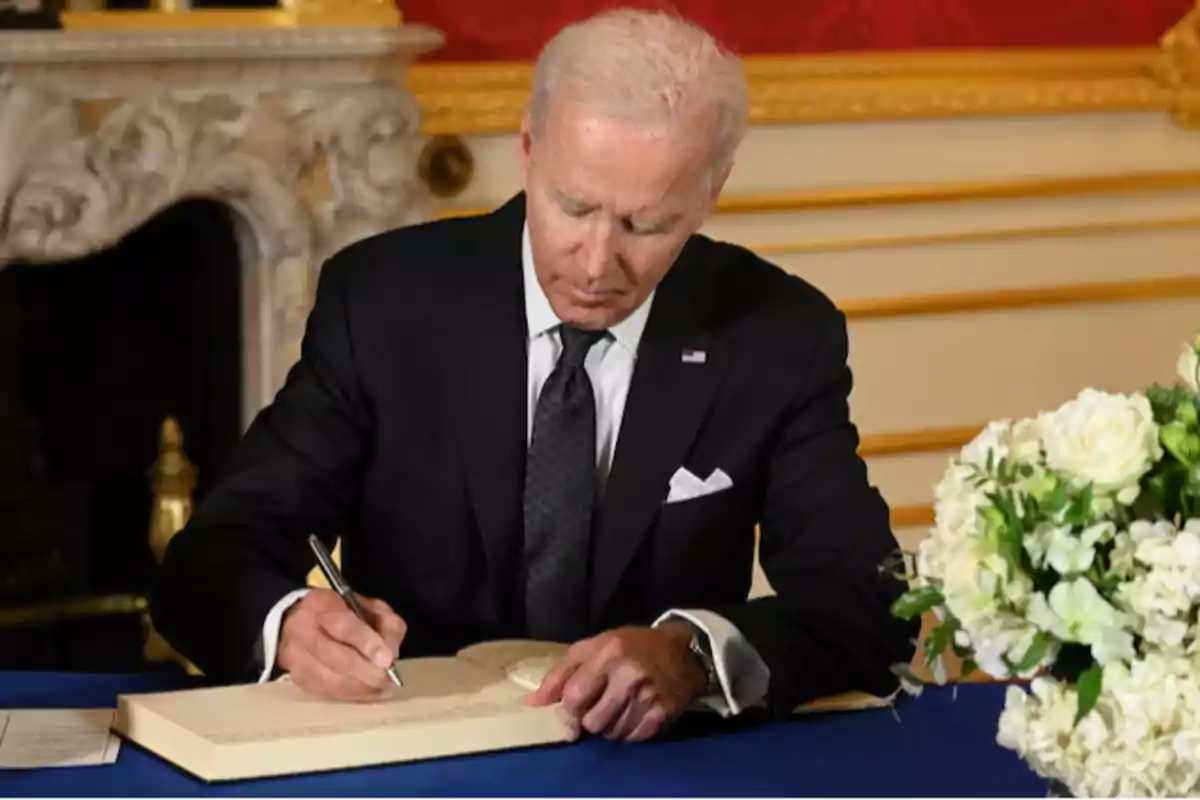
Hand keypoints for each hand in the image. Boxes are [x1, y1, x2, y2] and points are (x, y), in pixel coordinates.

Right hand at [277, 588, 406, 701]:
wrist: (297, 619)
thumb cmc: (341, 612)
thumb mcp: (368, 605)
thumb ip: (384, 623)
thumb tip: (390, 653)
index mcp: (322, 604)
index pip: (344, 625)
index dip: (367, 644)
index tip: (387, 660)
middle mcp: (302, 629)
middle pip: (336, 656)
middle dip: (366, 672)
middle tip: (387, 680)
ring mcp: (294, 655)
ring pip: (329, 679)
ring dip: (360, 688)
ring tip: (382, 690)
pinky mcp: (295, 676)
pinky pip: (324, 691)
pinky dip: (349, 695)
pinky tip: (366, 694)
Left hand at [525, 623, 707, 741]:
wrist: (682, 651)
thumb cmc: (631, 647)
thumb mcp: (593, 648)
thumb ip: (561, 673)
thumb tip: (532, 703)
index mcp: (609, 653)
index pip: (575, 696)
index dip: (567, 713)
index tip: (569, 716)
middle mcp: (629, 675)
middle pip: (593, 721)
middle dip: (590, 720)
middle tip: (598, 707)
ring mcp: (648, 696)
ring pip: (612, 734)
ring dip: (609, 727)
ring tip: (617, 708)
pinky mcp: (663, 713)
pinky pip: (632, 738)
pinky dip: (628, 732)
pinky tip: (632, 714)